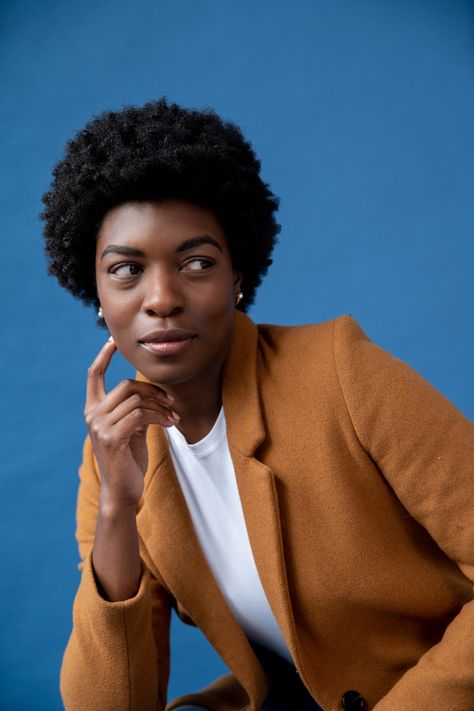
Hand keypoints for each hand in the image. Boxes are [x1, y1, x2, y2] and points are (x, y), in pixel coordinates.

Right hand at [84, 338, 178, 508]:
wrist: (123, 490)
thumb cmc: (129, 458)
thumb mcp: (131, 428)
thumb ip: (134, 408)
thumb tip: (152, 390)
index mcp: (94, 409)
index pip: (93, 375)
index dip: (103, 356)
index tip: (114, 341)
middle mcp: (92, 415)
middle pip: (127, 385)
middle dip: (153, 390)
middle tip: (171, 401)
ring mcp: (100, 426)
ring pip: (137, 400)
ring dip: (161, 406)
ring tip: (174, 416)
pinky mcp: (112, 438)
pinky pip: (140, 415)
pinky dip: (160, 416)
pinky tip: (171, 423)